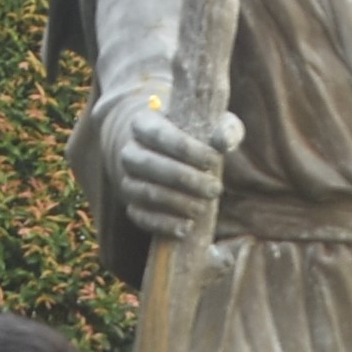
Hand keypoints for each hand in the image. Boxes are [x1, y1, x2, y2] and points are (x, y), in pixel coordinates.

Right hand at [113, 101, 242, 240]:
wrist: (159, 153)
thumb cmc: (190, 136)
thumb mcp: (208, 125)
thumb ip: (223, 128)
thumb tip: (225, 141)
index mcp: (143, 124)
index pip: (159, 134)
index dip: (187, 149)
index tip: (213, 160)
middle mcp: (129, 152)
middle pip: (150, 165)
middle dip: (185, 179)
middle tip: (214, 189)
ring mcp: (126, 180)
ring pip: (146, 192)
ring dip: (177, 202)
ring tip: (203, 208)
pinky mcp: (131, 205)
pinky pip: (141, 217)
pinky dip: (164, 224)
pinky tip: (186, 227)